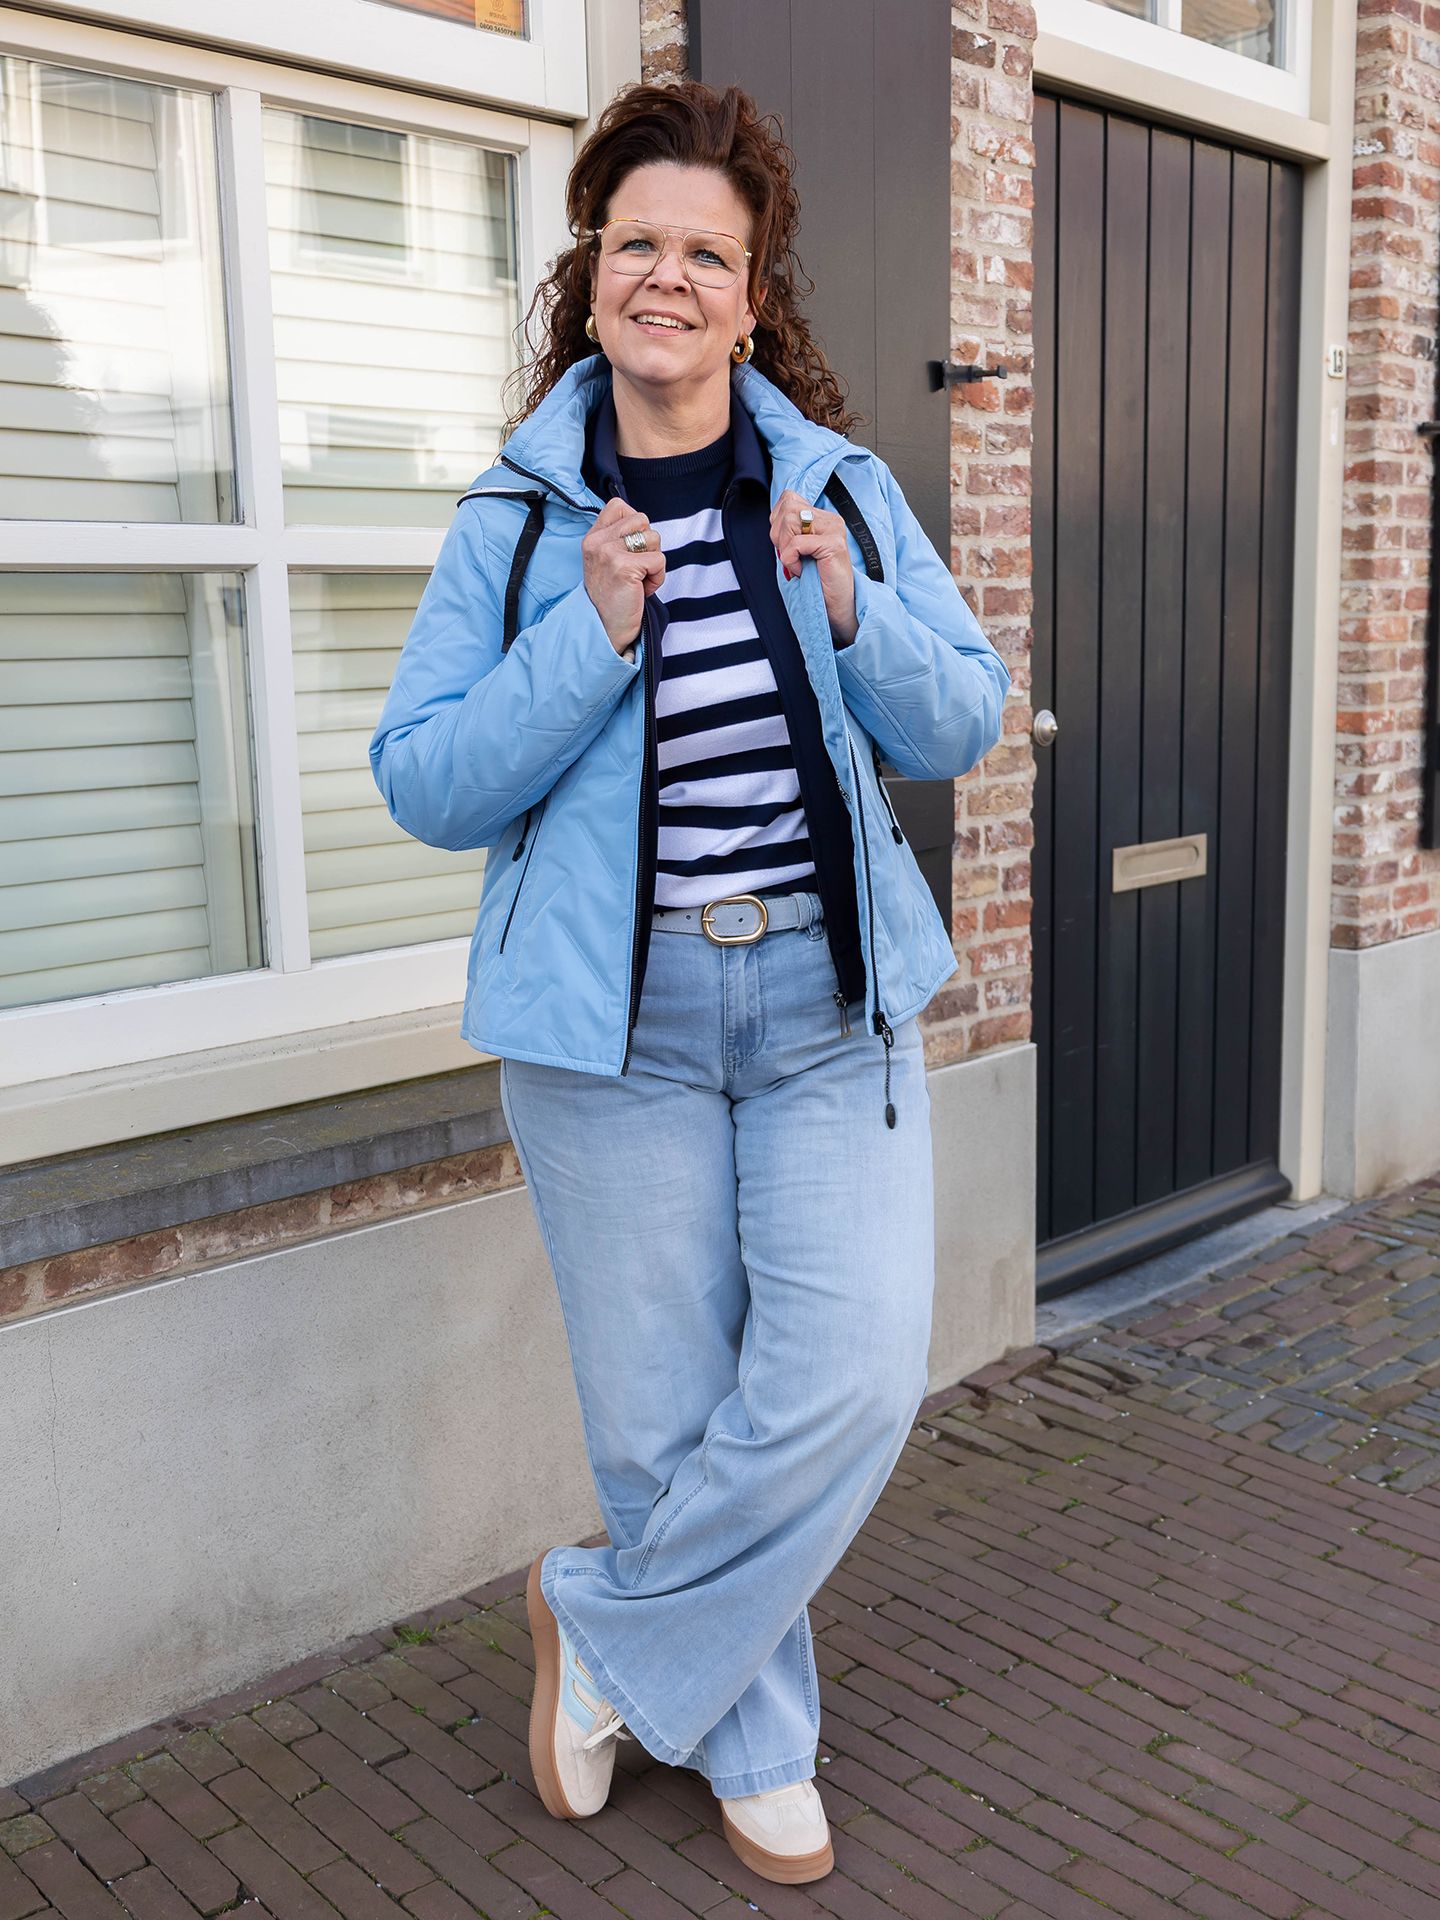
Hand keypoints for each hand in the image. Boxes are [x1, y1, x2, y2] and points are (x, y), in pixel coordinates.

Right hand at [583, 496, 665, 655]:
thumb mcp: (606, 561)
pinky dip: (657, 578)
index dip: (634, 524)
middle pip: (641, 519)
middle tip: (636, 569)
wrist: (605, 630)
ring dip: (654, 562)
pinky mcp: (624, 568)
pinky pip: (658, 560)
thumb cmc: (613, 597)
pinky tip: (642, 590)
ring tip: (639, 581)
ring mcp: (609, 553)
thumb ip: (617, 538)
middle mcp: (597, 542)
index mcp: (593, 537)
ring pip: (654, 537)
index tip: (631, 549)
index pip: (618, 505)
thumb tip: (641, 522)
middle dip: (648, 545)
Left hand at [770, 490, 857, 645]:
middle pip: (787, 507)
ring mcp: (834, 530)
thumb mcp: (797, 550)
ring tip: (796, 564)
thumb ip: (788, 531)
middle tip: (789, 556)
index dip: (777, 521)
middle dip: (778, 534)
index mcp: (822, 517)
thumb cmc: (815, 582)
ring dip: (785, 547)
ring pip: (790, 521)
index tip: (785, 545)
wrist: (835, 607)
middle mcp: (830, 519)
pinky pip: (796, 543)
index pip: (789, 499)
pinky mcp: (833, 544)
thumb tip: (773, 519)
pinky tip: (800, 570)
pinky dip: (790, 560)